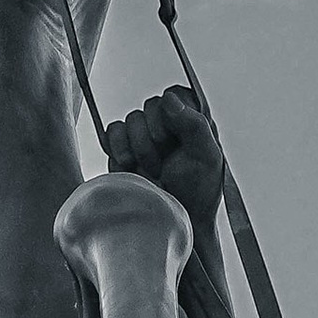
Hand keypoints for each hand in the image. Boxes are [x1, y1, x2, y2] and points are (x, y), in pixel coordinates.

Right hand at [105, 85, 225, 232]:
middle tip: (164, 163)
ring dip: (139, 148)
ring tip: (152, 171)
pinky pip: (112, 132)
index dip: (172, 114)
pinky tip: (130, 168)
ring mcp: (143, 135)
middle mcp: (167, 124)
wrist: (170, 222)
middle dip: (155, 137)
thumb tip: (170, 99)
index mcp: (192, 121)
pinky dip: (118, 149)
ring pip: (130, 119)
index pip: (176, 95)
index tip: (176, 138)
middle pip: (150, 106)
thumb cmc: (197, 192)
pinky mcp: (122, 147)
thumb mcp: (206, 158)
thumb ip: (194, 124)